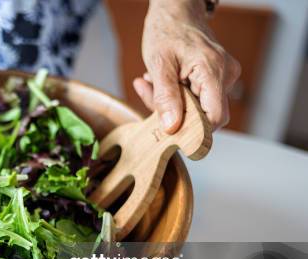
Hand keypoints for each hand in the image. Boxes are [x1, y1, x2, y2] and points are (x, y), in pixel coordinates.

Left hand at [135, 0, 240, 132]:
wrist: (175, 10)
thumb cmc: (167, 30)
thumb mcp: (159, 64)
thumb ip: (165, 97)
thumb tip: (171, 127)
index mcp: (213, 71)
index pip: (215, 118)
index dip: (194, 130)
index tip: (168, 128)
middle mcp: (225, 75)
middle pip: (204, 115)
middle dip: (174, 113)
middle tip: (150, 94)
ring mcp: (223, 76)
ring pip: (198, 108)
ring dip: (172, 103)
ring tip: (153, 82)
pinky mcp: (216, 78)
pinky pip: (197, 98)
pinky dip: (177, 95)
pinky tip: (163, 81)